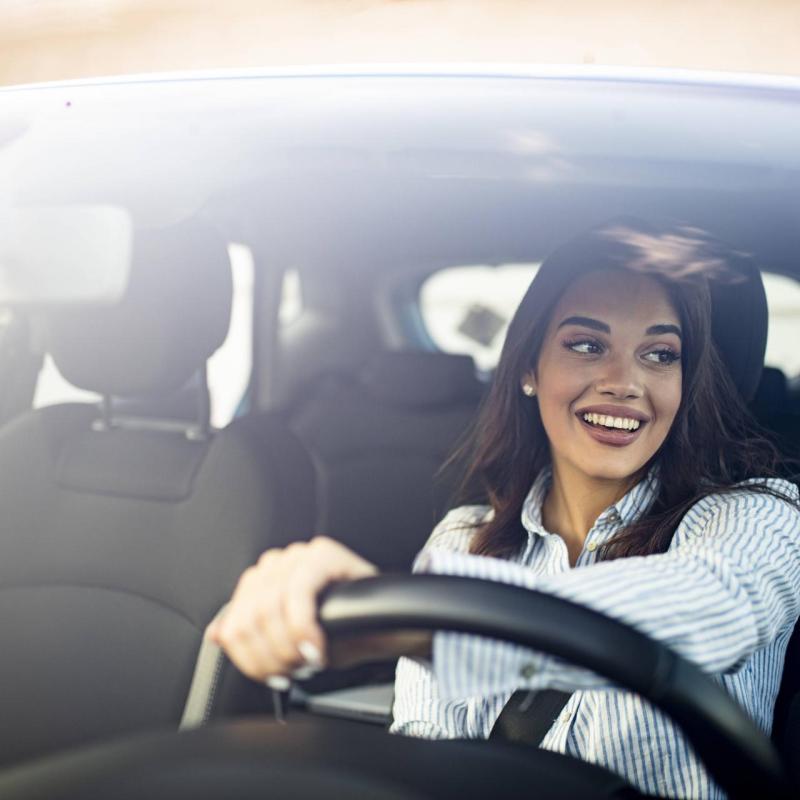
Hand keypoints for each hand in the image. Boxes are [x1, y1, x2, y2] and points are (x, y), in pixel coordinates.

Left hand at [206, 537, 377, 681]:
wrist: (387, 627)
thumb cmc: (340, 632)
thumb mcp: (288, 641)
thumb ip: (252, 634)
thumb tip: (217, 634)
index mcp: (263, 580)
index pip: (234, 621)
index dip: (250, 658)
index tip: (272, 677)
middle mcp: (277, 563)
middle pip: (248, 619)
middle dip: (270, 657)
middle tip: (294, 673)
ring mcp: (299, 555)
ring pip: (268, 610)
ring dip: (288, 648)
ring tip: (309, 662)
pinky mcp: (323, 554)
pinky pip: (299, 596)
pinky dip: (304, 630)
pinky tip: (318, 649)